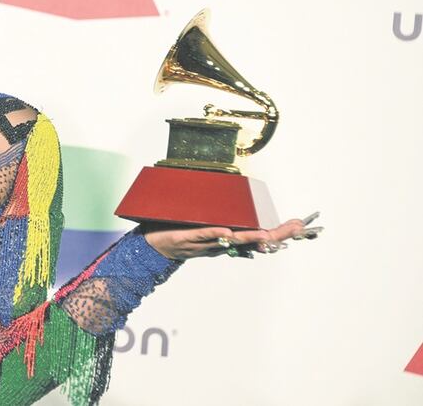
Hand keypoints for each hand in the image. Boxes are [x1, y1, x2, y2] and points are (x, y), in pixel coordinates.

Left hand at [139, 212, 322, 260]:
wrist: (155, 246)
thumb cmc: (180, 233)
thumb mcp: (205, 225)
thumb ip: (222, 220)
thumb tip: (238, 209)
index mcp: (228, 239)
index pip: (259, 237)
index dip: (280, 233)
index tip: (301, 225)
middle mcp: (221, 243)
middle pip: (253, 241)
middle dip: (276, 235)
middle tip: (297, 229)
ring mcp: (206, 241)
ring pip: (232, 240)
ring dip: (251, 237)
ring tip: (269, 236)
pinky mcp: (188, 237)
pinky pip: (203, 235)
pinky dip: (216, 233)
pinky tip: (228, 232)